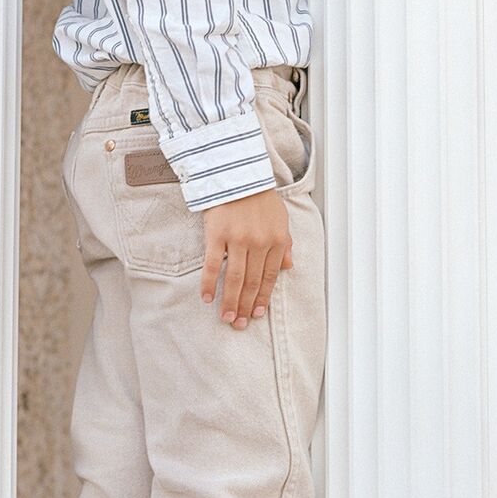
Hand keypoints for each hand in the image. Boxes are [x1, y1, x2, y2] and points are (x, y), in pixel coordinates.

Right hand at [201, 188, 292, 327]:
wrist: (237, 172)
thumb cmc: (259, 196)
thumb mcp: (280, 218)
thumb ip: (285, 243)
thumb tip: (289, 267)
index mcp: (277, 239)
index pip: (270, 276)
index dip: (263, 298)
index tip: (256, 315)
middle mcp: (259, 242)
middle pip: (252, 282)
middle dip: (245, 306)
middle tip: (238, 325)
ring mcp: (238, 239)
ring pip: (235, 278)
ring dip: (230, 301)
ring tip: (226, 318)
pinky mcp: (217, 234)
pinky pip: (213, 265)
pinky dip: (210, 284)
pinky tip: (207, 298)